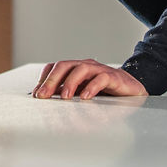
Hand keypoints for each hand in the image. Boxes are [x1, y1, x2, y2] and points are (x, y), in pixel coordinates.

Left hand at [32, 59, 148, 99]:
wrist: (130, 89)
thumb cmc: (103, 90)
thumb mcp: (80, 92)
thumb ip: (65, 94)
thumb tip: (45, 100)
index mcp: (75, 68)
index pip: (55, 67)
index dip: (44, 79)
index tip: (37, 95)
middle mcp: (85, 66)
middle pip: (64, 65)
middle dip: (52, 80)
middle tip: (44, 95)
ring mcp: (99, 69)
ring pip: (81, 69)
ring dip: (70, 82)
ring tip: (65, 97)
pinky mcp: (113, 77)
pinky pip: (101, 78)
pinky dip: (92, 87)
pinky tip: (86, 97)